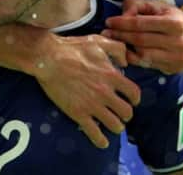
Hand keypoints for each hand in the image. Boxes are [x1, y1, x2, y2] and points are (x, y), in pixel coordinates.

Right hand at [33, 33, 140, 148]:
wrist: (48, 58)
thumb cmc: (71, 48)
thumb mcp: (97, 42)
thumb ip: (116, 48)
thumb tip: (125, 61)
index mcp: (111, 75)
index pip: (134, 93)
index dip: (134, 99)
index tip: (130, 100)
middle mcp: (105, 93)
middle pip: (127, 113)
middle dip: (125, 114)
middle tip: (119, 112)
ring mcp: (92, 105)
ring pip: (115, 126)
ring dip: (116, 126)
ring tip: (111, 124)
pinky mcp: (78, 113)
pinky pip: (95, 134)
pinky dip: (100, 140)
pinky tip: (101, 141)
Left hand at [102, 0, 182, 73]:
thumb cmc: (173, 18)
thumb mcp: (158, 6)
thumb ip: (137, 5)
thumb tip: (123, 16)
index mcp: (175, 23)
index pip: (141, 23)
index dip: (122, 23)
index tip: (108, 22)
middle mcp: (179, 42)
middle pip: (140, 40)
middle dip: (120, 35)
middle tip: (105, 32)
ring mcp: (177, 58)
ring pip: (142, 54)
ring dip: (125, 48)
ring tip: (113, 42)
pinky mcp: (174, 69)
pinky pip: (147, 64)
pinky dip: (133, 58)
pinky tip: (124, 51)